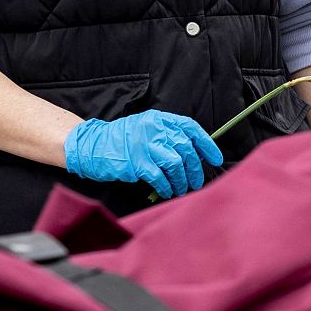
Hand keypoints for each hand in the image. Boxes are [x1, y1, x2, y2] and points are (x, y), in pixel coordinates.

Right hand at [64, 110, 222, 198]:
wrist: (94, 146)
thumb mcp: (146, 128)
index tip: (216, 159)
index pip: (190, 129)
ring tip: (181, 189)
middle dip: (195, 169)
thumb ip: (167, 136)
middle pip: (186, 149)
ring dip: (182, 180)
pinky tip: (167, 192)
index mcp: (159, 119)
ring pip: (175, 164)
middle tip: (196, 182)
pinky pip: (160, 177)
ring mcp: (145, 145)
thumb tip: (193, 155)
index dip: (206, 144)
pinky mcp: (136, 163)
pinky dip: (166, 187)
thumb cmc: (122, 141)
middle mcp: (154, 129)